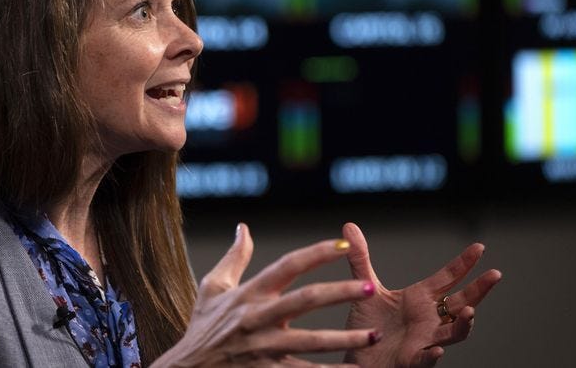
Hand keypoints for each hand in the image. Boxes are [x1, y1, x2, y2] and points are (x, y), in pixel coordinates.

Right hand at [152, 224, 380, 367]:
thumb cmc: (201, 328)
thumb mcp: (213, 288)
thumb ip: (235, 258)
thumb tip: (244, 228)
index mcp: (250, 293)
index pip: (288, 265)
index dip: (316, 253)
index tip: (343, 245)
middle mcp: (259, 317)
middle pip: (306, 300)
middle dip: (341, 293)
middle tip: (372, 288)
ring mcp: (264, 347)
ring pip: (311, 341)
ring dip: (345, 339)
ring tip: (375, 336)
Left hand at [342, 223, 501, 367]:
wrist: (359, 357)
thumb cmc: (368, 325)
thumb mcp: (365, 287)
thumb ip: (360, 259)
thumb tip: (349, 227)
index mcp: (420, 298)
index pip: (448, 277)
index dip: (464, 263)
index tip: (480, 247)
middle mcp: (428, 318)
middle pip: (460, 302)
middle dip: (479, 290)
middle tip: (495, 274)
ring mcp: (424, 339)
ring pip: (453, 333)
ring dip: (464, 324)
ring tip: (471, 311)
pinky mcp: (412, 360)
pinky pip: (427, 358)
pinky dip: (433, 354)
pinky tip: (438, 349)